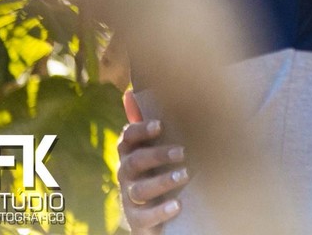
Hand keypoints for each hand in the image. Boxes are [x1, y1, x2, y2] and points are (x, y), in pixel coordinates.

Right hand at [118, 91, 188, 233]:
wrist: (157, 212)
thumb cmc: (160, 169)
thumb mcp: (159, 145)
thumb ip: (150, 121)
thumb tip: (131, 92)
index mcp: (132, 153)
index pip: (127, 138)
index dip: (140, 130)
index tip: (160, 126)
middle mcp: (126, 174)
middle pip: (134, 162)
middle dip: (157, 155)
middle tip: (183, 152)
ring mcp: (130, 198)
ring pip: (138, 189)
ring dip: (162, 181)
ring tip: (184, 175)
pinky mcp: (137, 220)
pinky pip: (143, 218)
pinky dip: (160, 211)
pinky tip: (176, 205)